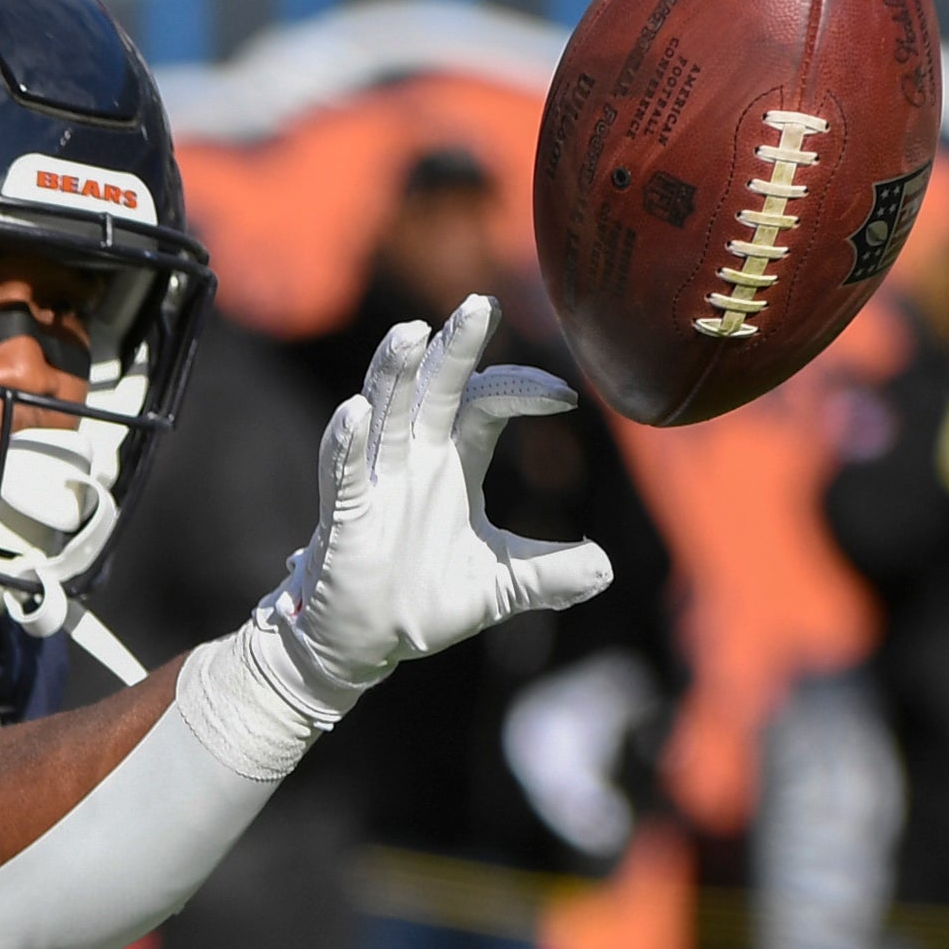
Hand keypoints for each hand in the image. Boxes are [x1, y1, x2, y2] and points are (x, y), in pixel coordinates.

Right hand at [251, 296, 614, 721]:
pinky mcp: (344, 515)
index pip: (488, 401)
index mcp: (454, 460)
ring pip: (384, 411)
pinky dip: (345, 443)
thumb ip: (550, 573)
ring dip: (395, 374)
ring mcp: (376, 481)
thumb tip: (606, 569)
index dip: (522, 389)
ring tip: (411, 332)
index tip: (565, 397)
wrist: (366, 642)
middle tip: (482, 306)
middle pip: (435, 387)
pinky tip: (355, 413)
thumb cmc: (425, 598)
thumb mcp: (501, 586)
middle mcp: (415, 457)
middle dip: (456, 347)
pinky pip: (341, 471)